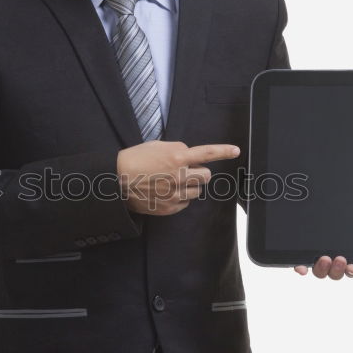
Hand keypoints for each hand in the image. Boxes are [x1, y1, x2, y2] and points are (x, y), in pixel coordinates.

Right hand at [117, 140, 239, 215]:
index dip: (223, 151)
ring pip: (197, 191)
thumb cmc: (134, 160)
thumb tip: (189, 156)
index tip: (236, 151)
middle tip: (184, 172)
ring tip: (171, 183)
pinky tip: (165, 192)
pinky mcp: (170, 207)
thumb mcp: (156, 146)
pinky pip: (186, 203)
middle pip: (205, 176)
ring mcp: (175, 193)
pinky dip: (180, 198)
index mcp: (177, 157)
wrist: (117, 181)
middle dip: (198, 173)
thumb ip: (177, 150)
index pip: (207, 153)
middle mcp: (179, 175)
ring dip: (189, 186)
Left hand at [293, 195, 352, 278]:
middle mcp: (334, 252)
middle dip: (336, 271)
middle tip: (339, 259)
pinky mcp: (302, 245)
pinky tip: (299, 265)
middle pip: (334, 272)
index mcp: (352, 249)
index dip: (352, 270)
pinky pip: (299, 261)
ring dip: (320, 269)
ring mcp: (317, 250)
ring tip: (323, 258)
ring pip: (318, 270)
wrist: (337, 182)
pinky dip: (299, 266)